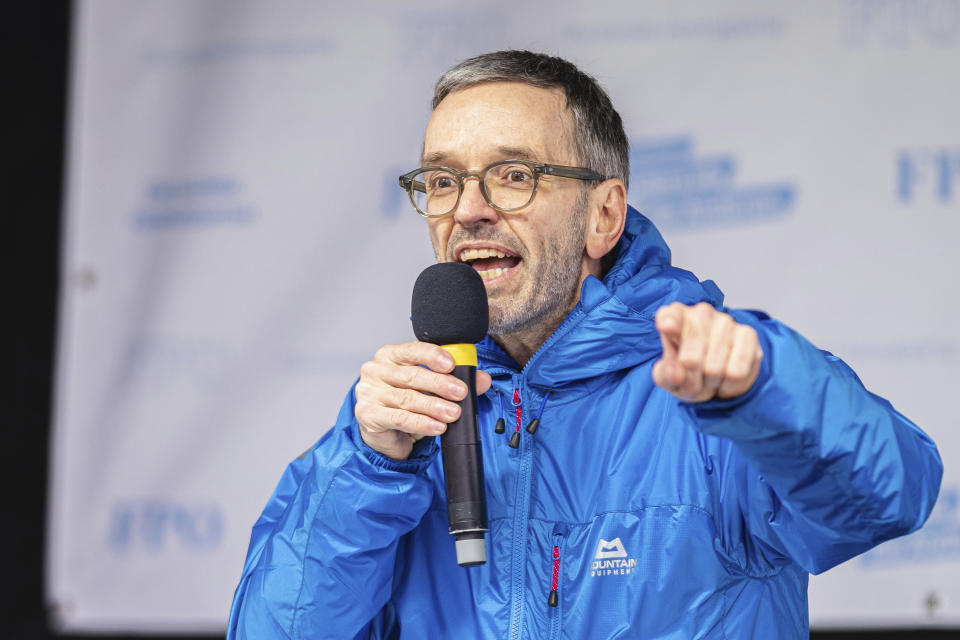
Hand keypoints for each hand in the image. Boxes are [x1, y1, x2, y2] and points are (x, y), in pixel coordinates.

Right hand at [354, 341, 491, 459]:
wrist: (382, 431)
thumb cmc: (405, 402)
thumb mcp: (430, 388)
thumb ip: (455, 380)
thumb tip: (482, 379)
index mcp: (390, 356)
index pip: (411, 350)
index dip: (432, 356)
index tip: (451, 364)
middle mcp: (376, 370)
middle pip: (411, 375)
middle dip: (439, 384)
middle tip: (460, 392)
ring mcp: (369, 393)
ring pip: (406, 398)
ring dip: (433, 406)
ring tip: (453, 413)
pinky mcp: (368, 415)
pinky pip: (399, 418)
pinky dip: (421, 423)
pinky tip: (437, 426)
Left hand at [652, 302, 762, 402]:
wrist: (714, 375)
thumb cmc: (685, 369)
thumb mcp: (667, 377)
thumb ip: (666, 375)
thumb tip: (676, 374)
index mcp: (672, 317)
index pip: (668, 318)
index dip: (669, 324)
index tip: (667, 327)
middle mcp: (700, 313)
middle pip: (691, 359)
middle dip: (691, 379)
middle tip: (693, 377)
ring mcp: (725, 321)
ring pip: (714, 369)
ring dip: (711, 382)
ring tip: (709, 376)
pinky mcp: (748, 334)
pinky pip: (737, 373)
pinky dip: (729, 385)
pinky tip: (726, 378)